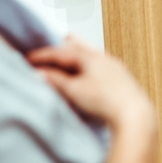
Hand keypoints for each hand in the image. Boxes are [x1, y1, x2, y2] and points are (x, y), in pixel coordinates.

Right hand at [27, 36, 156, 162]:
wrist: (134, 116)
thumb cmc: (106, 101)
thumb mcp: (74, 90)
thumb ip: (55, 80)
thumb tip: (38, 74)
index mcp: (91, 56)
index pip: (61, 51)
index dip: (42, 55)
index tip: (28, 58)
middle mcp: (104, 58)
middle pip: (78, 46)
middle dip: (61, 47)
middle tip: (49, 47)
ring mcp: (115, 68)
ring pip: (90, 55)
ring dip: (76, 57)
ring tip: (66, 61)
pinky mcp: (121, 80)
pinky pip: (100, 67)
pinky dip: (87, 68)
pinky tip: (87, 77)